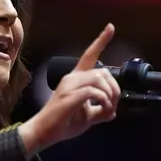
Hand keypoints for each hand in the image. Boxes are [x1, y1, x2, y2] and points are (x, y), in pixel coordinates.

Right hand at [19, 24, 120, 155]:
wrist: (45, 133)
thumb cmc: (62, 123)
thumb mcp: (87, 117)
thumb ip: (100, 111)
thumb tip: (113, 111)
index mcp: (76, 80)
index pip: (89, 55)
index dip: (101, 41)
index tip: (110, 27)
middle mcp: (72, 78)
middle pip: (102, 71)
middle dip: (114, 88)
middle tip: (114, 104)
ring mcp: (68, 86)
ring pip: (99, 80)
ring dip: (110, 95)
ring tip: (108, 109)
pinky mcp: (68, 96)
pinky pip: (92, 92)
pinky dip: (103, 101)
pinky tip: (103, 109)